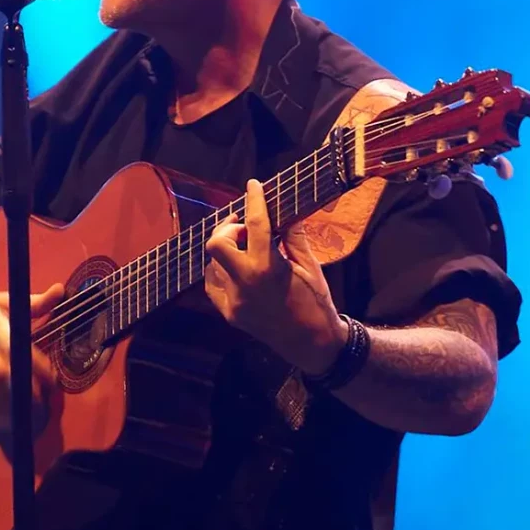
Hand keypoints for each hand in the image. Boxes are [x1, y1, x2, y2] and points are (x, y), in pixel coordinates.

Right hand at [0, 284, 63, 429]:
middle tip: (46, 402)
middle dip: (26, 391)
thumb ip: (33, 303)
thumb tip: (60, 290)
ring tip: (32, 414)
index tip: (53, 378)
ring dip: (11, 407)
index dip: (37, 367)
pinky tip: (9, 419)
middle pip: (1, 374)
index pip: (15, 347)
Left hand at [204, 179, 346, 373]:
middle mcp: (245, 284)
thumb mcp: (310, 266)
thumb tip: (286, 212)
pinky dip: (222, 273)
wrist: (312, 343)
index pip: (256, 224)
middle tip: (245, 228)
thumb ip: (293, 237)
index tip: (253, 185)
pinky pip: (213, 285)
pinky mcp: (229, 314)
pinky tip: (238, 271)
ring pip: (213, 264)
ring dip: (227, 252)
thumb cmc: (315, 303)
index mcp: (269, 268)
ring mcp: (234, 301)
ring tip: (248, 252)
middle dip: (228, 229)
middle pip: (216, 243)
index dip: (254, 200)